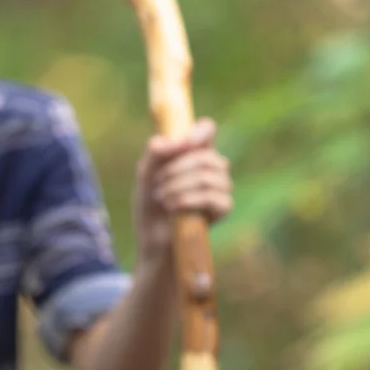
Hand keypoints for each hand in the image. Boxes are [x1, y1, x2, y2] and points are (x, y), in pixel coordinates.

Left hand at [131, 119, 232, 258]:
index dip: (200, 131)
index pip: (207, 130)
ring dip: (179, 186)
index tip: (185, 142)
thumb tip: (174, 141)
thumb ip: (156, 153)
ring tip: (162, 198)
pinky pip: (214, 197)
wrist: (153, 239)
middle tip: (158, 184)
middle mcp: (212, 166)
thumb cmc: (150, 204)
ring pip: (208, 176)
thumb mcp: (145, 174)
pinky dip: (189, 200)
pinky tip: (173, 208)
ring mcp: (221, 187)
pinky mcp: (223, 208)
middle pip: (206, 156)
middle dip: (176, 169)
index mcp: (194, 152)